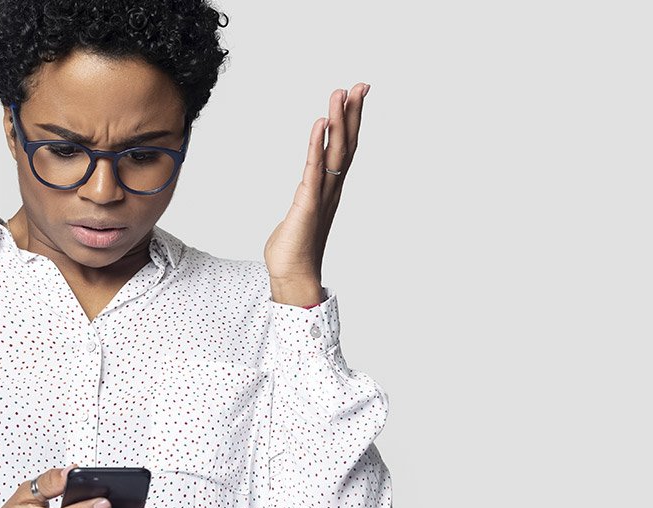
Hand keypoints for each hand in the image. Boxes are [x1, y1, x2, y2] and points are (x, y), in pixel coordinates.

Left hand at [264, 82, 368, 305]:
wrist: (293, 276)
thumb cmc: (293, 249)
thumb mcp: (300, 214)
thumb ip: (305, 199)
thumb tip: (306, 192)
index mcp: (329, 189)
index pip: (343, 149)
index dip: (351, 122)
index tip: (356, 96)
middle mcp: (330, 188)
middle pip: (346, 145)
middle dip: (352, 114)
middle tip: (360, 85)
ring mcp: (321, 195)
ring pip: (334, 152)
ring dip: (337, 122)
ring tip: (340, 93)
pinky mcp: (307, 203)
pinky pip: (314, 168)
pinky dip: (317, 145)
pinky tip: (321, 124)